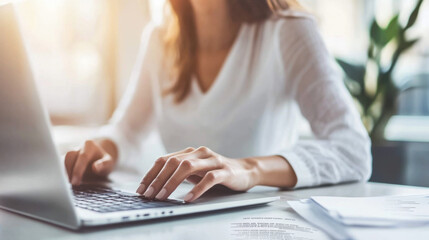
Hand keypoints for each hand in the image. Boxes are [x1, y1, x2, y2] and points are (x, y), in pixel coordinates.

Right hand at [64, 139, 117, 185]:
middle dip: (69, 171)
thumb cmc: (105, 162)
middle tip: (72, 185)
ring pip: (63, 161)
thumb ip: (104, 165)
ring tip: (69, 184)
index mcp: (89, 145)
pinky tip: (66, 181)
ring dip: (64, 173)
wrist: (100, 159)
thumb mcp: (109, 163)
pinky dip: (63, 173)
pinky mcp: (66, 159)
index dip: (78, 170)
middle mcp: (78, 147)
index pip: (83, 157)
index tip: (75, 182)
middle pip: (69, 157)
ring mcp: (71, 152)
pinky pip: (61, 164)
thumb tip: (95, 168)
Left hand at [136, 146, 259, 201]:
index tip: (141, 188)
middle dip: (158, 180)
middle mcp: (200, 152)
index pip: (164, 160)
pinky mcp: (224, 171)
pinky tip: (187, 198)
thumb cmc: (217, 173)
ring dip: (172, 183)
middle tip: (149, 195)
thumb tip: (155, 186)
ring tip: (163, 196)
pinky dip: (196, 189)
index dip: (151, 174)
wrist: (246, 171)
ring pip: (187, 167)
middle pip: (173, 163)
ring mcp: (212, 160)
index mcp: (190, 152)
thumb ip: (180, 173)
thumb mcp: (196, 172)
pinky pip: (208, 178)